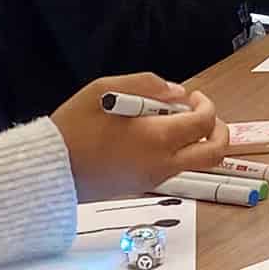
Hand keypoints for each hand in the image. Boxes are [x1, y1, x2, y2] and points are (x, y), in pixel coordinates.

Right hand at [51, 73, 228, 200]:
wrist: (48, 171)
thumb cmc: (71, 131)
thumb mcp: (106, 88)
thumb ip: (148, 84)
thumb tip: (176, 91)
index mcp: (157, 138)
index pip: (204, 122)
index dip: (207, 104)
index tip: (194, 96)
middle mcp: (161, 163)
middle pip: (214, 153)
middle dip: (220, 131)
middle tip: (206, 115)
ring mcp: (152, 178)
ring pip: (195, 163)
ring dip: (197, 141)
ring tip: (176, 121)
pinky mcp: (141, 185)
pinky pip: (173, 169)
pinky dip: (177, 151)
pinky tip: (155, 135)